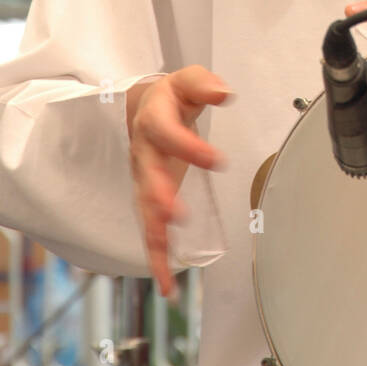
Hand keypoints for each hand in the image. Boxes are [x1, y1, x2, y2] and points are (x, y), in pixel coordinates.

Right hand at [125, 66, 231, 299]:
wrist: (145, 107)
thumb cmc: (172, 98)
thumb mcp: (188, 80)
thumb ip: (204, 85)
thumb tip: (223, 92)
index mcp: (153, 122)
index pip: (167, 134)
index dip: (189, 147)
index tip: (216, 159)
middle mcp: (143, 154)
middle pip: (147, 177)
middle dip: (159, 197)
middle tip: (175, 213)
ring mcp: (143, 181)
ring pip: (145, 213)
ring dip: (156, 239)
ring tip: (165, 271)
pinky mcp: (150, 201)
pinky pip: (150, 231)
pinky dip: (156, 258)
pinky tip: (167, 285)